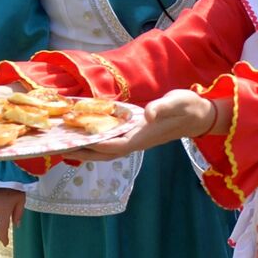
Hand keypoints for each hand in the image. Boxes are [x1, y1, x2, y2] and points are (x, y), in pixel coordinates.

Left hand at [71, 89, 219, 160]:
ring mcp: (136, 139)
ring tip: (65, 143)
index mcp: (143, 137)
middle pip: (104, 154)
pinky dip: (96, 140)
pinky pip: (111, 140)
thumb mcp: (176, 103)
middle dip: (82, 152)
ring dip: (86, 149)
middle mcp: (136, 141)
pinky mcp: (136, 133)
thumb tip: (148, 114)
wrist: (199, 115)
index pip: (113, 146)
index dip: (93, 146)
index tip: (73, 143)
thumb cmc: (188, 107)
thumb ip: (162, 108)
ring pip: (106, 150)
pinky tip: (85, 132)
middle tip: (58, 148)